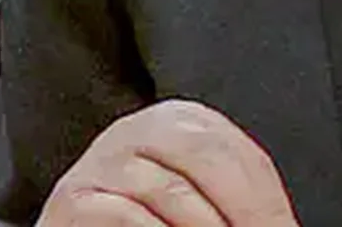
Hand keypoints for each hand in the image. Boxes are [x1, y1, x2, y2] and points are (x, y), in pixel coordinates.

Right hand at [36, 99, 300, 225]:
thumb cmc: (146, 225)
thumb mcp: (194, 205)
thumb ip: (234, 206)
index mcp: (178, 124)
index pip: (241, 157)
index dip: (268, 205)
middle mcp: (136, 129)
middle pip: (207, 158)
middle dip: (246, 213)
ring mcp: (100, 162)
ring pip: (171, 193)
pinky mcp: (72, 200)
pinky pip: (126, 217)